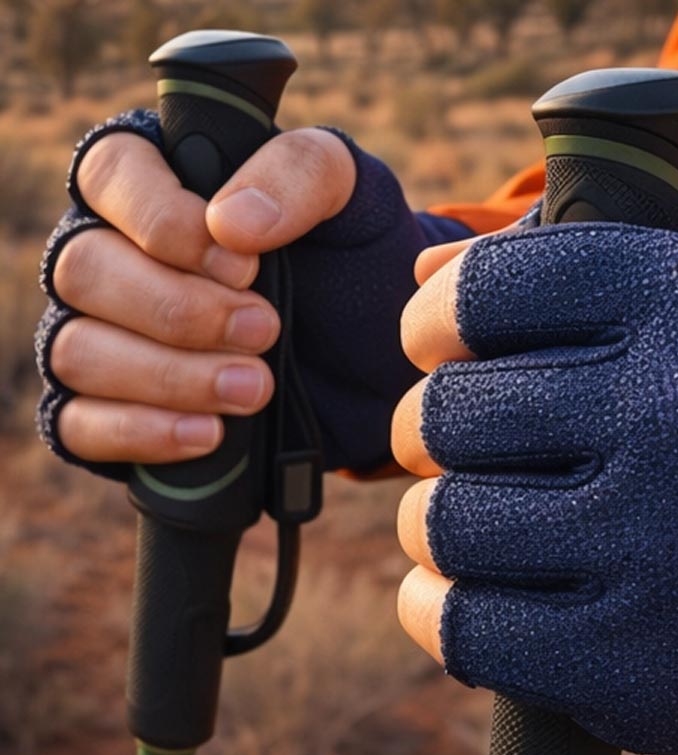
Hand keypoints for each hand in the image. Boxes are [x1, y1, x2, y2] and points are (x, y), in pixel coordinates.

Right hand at [36, 111, 461, 474]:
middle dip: (179, 309)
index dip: (165, 221)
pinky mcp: (104, 411)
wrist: (376, 357)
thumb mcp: (350, 194)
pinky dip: (143, 431)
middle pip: (83, 269)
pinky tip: (209, 433)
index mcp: (153, 182)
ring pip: (76, 350)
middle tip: (266, 329)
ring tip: (255, 388)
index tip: (244, 264)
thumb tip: (230, 222)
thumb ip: (300, 174)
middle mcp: (107, 253)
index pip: (111, 174)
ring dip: (169, 375)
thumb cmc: (348, 256)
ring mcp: (96, 334)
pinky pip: (82, 424)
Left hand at [392, 225, 677, 754]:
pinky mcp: (636, 669)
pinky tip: (475, 587)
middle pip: (447, 414)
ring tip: (487, 516)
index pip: (480, 294)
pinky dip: (443, 607)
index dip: (438, 325)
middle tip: (481, 444)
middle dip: (441, 426)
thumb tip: (413, 284)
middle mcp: (673, 418)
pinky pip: (463, 628)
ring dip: (442, 518)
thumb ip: (574, 273)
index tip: (448, 349)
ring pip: (441, 522)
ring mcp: (656, 552)